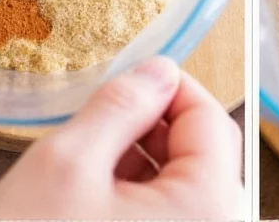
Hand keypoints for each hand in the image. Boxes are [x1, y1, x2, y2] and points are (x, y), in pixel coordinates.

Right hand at [0, 57, 242, 220]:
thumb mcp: (67, 164)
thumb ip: (121, 105)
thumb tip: (160, 69)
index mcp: (210, 210)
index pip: (211, 120)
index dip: (169, 88)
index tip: (132, 78)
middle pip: (201, 157)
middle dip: (151, 131)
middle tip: (98, 127)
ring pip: (183, 190)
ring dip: (141, 168)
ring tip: (87, 173)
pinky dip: (137, 203)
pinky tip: (91, 206)